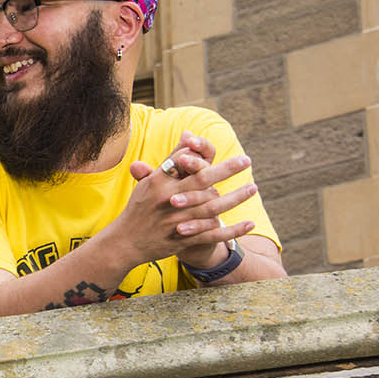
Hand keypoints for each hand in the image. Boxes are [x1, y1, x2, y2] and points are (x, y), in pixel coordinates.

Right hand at [110, 131, 258, 269]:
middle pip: (202, 180)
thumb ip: (172, 159)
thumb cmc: (139, 208)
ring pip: (212, 206)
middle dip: (226, 169)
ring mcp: (177, 220)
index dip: (201, 155)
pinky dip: (233, 230)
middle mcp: (168, 199)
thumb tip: (189, 135)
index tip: (216, 149)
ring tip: (253, 188)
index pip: (183, 162)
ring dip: (236, 198)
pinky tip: (250, 224)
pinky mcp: (184, 239)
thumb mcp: (150, 182)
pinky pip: (214, 233)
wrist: (125, 242)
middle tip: (246, 160)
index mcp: (159, 183)